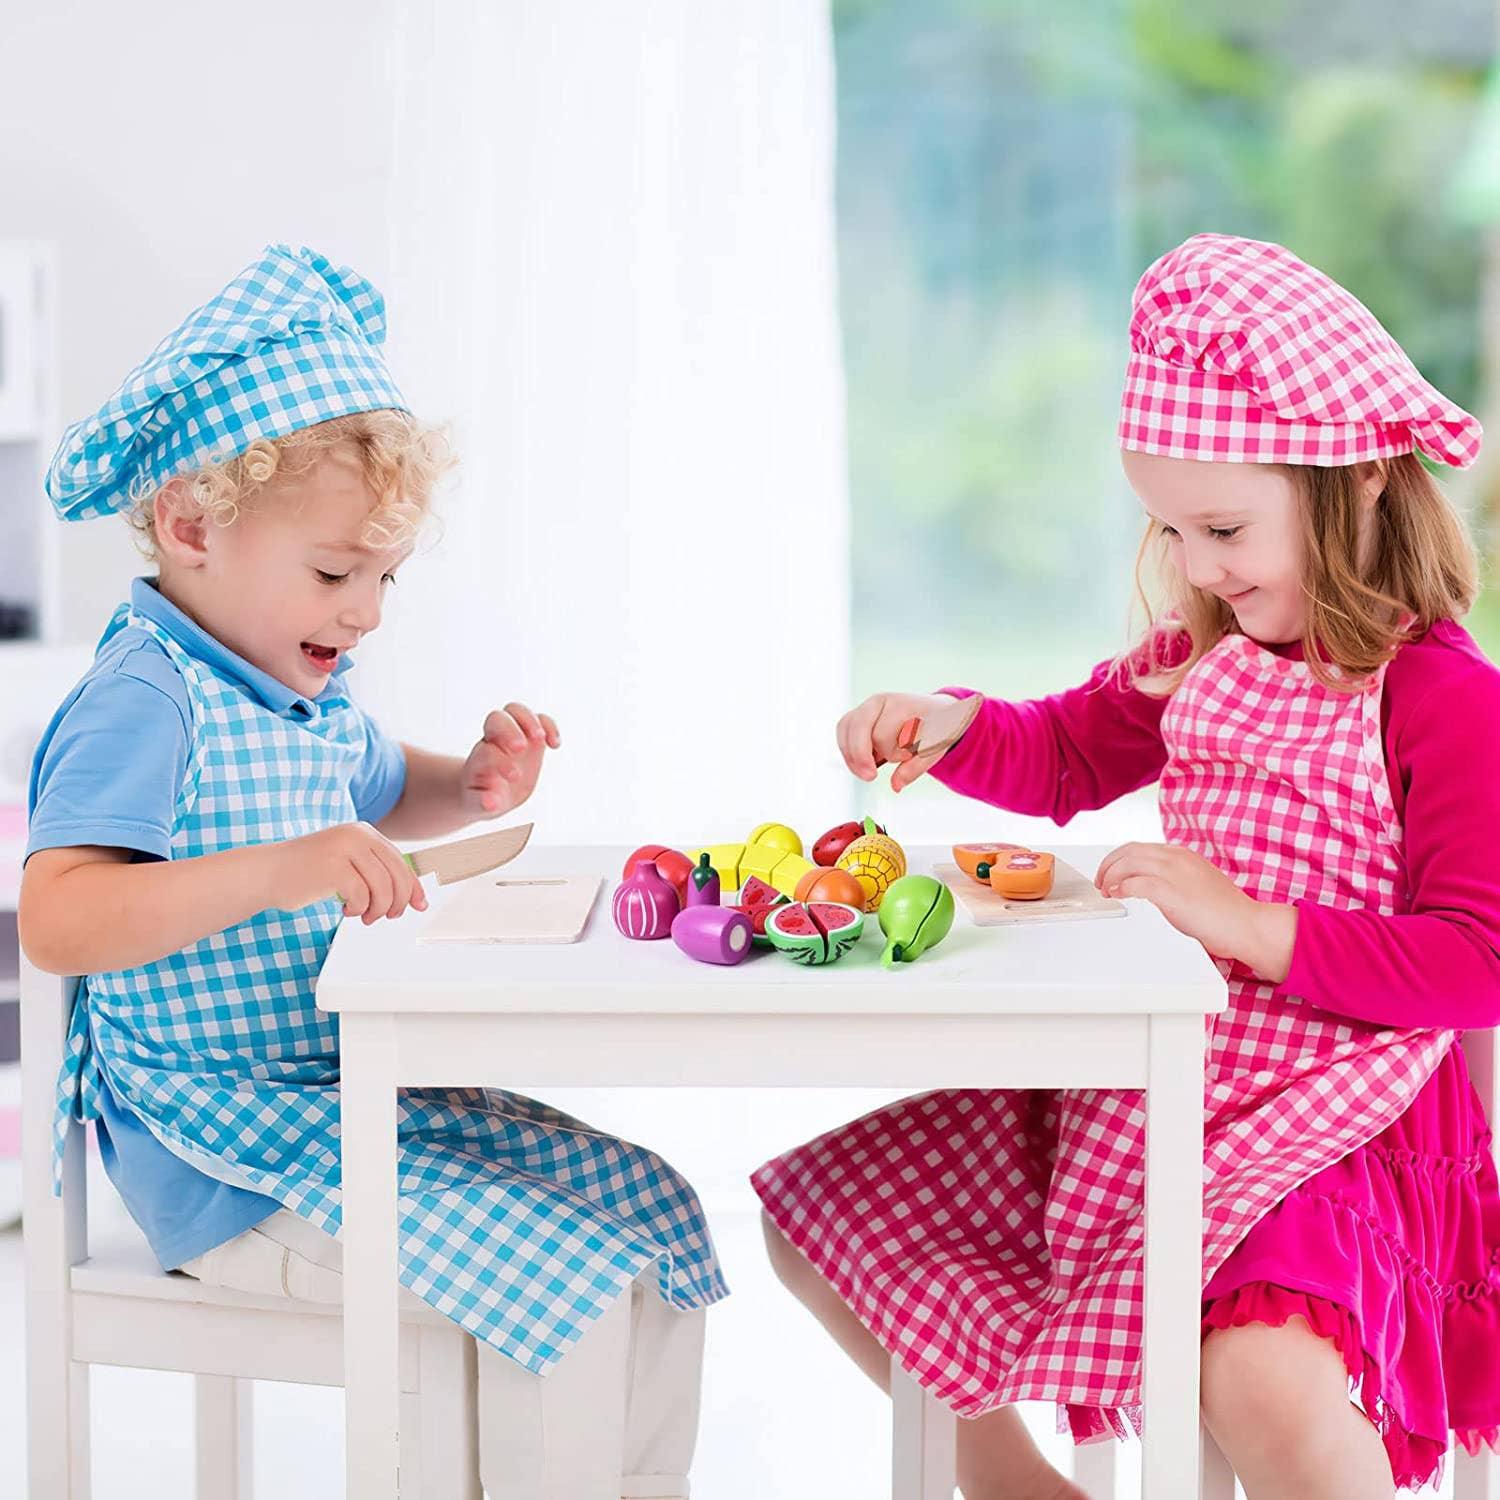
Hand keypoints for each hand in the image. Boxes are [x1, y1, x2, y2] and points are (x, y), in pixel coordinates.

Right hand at [273, 822, 427, 923]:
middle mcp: (357, 835)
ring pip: (383, 888)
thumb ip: (375, 872)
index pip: (401, 861)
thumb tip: (412, 895)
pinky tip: (345, 910)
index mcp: (364, 832)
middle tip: (387, 916)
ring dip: (377, 909)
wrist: (267, 873)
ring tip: (363, 915)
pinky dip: (358, 909)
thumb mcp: (348, 864)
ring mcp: (344, 849)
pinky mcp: (333, 867)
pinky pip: (362, 896)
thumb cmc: (307, 872)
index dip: (413, 886)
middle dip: (398, 902)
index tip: (419, 904)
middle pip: (397, 875)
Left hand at [461, 703, 559, 816]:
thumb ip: (483, 803)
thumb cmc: (480, 796)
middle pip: (497, 719)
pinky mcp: (530, 737)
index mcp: (479, 759)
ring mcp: (512, 735)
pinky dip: (549, 726)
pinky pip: (539, 719)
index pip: (487, 749)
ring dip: (529, 720)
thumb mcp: (478, 804)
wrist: (486, 791)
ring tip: (540, 738)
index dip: (500, 759)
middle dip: (510, 730)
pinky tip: (555, 745)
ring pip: (515, 711)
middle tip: (520, 748)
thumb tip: (491, 803)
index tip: (514, 777)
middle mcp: (493, 741)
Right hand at [837, 692, 966, 791]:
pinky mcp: (858, 716)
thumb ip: (915, 768)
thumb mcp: (934, 750)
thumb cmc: (936, 730)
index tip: (906, 757)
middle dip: (860, 756)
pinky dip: (847, 751)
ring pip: (844, 728)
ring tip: (866, 773)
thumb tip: (895, 786)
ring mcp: (866, 707)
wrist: (937, 713)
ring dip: (852, 755)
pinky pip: (842, 732)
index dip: (892, 752)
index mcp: (901, 704)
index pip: (883, 734)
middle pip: (858, 727)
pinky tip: (859, 766)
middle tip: (871, 777)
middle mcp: (880, 701)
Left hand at [1094, 842, 1295, 978]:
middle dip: (1108, 865)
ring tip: (1105, 891)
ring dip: (1110, 876)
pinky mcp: (1171, 891)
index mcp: (1182, 855)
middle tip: (1100, 882)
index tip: (1110, 873)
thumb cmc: (1226, 912)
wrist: (1247, 924)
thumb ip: (1174, 879)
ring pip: (1127, 863)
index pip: (1139, 847)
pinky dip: (1120, 887)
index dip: (1118, 859)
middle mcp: (1176, 858)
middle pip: (1128, 851)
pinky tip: (1118, 896)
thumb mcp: (1196, 884)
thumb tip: (1148, 886)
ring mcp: (1174, 872)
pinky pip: (1135, 882)